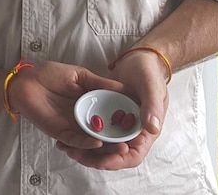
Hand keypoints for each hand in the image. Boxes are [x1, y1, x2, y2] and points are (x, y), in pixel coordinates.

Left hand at [8, 60, 125, 149]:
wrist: (26, 80)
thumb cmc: (50, 74)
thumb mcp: (79, 75)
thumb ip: (99, 82)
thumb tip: (122, 85)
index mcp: (89, 102)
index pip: (109, 114)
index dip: (122, 119)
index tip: (136, 123)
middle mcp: (83, 116)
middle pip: (103, 130)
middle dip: (117, 137)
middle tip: (132, 141)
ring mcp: (72, 125)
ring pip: (91, 139)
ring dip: (105, 144)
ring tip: (120, 146)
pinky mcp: (60, 132)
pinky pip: (75, 140)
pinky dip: (86, 143)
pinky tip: (97, 143)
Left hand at [56, 50, 169, 168]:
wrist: (136, 58)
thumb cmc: (148, 72)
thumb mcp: (151, 86)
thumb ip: (152, 106)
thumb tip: (151, 128)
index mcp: (144, 129)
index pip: (133, 154)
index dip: (119, 159)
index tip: (105, 159)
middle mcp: (127, 131)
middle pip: (113, 154)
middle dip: (97, 158)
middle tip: (81, 156)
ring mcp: (114, 125)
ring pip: (99, 145)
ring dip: (85, 151)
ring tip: (70, 151)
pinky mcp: (102, 117)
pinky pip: (89, 131)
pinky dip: (79, 137)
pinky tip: (66, 140)